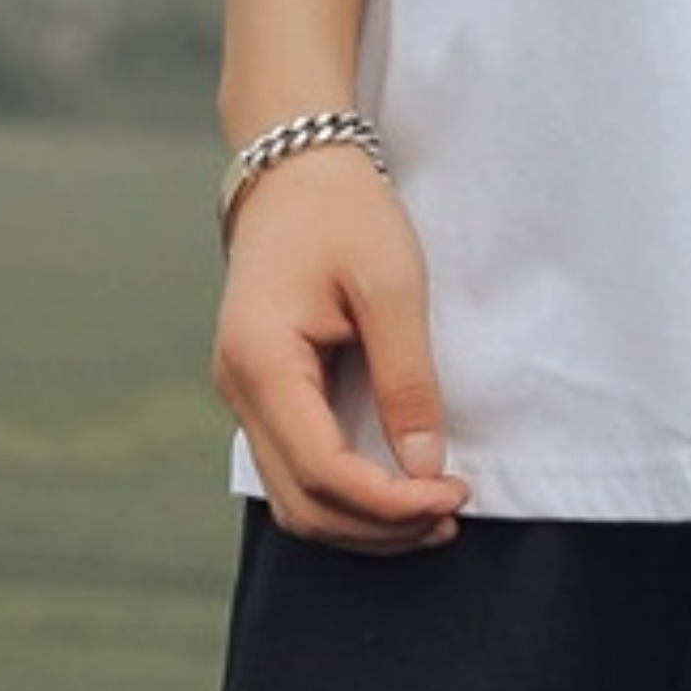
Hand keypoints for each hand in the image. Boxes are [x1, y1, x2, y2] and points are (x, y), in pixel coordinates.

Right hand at [211, 145, 470, 552]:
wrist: (296, 164)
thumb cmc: (345, 211)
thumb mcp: (391, 284)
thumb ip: (407, 378)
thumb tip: (424, 465)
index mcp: (262, 361)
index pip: (324, 471)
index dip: (390, 502)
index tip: (454, 494)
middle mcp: (237, 388)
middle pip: (303, 501)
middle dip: (377, 526)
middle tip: (450, 514)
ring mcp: (242, 392)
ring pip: (293, 496)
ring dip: (360, 519)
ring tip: (430, 512)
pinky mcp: (260, 389)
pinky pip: (294, 465)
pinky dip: (343, 490)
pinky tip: (393, 485)